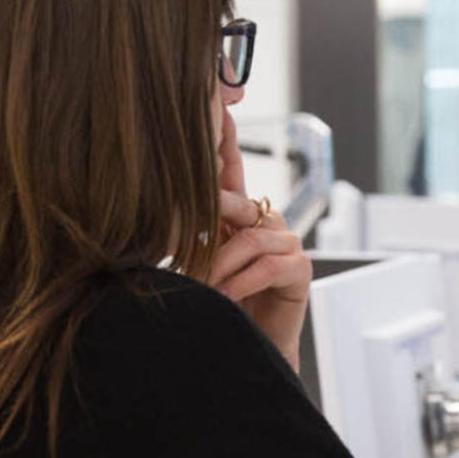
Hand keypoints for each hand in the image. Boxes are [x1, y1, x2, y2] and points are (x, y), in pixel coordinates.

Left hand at [210, 111, 309, 370]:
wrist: (247, 348)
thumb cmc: (220, 307)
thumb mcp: (197, 265)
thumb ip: (190, 238)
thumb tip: (158, 215)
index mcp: (240, 216)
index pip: (230, 171)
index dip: (226, 140)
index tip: (218, 109)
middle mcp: (266, 222)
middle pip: (238, 203)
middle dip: (211, 222)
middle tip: (187, 247)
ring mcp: (286, 242)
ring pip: (249, 239)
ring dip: (220, 268)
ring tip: (204, 290)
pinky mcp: (299, 268)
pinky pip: (266, 265)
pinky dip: (239, 284)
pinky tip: (225, 298)